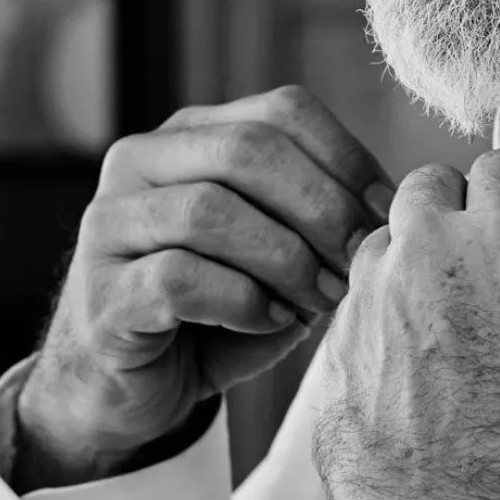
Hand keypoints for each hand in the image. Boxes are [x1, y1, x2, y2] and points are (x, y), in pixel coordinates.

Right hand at [15, 86, 393, 489]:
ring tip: (320, 297)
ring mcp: (110, 224)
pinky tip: (271, 322)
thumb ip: (320, 214)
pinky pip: (178, 277)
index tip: (387, 212)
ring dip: (285, 258)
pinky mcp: (101, 292)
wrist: (134, 389)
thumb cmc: (220, 311)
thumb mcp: (279, 248)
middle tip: (359, 258)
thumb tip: (398, 202)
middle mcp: (141, 161)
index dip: (346, 158)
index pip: (282, 110)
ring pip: (210, 210)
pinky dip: (242, 302)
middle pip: (248, 149)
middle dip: (321, 206)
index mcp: (193, 133)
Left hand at [310, 150, 499, 499]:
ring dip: (404, 272)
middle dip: (450, 214)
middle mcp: (428, 258)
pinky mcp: (334, 364)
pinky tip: (407, 385)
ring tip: (436, 328)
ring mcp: (369, 309)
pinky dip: (376, 338)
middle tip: (472, 262)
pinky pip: (351, 324)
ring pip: (377, 251)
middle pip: (425, 187)